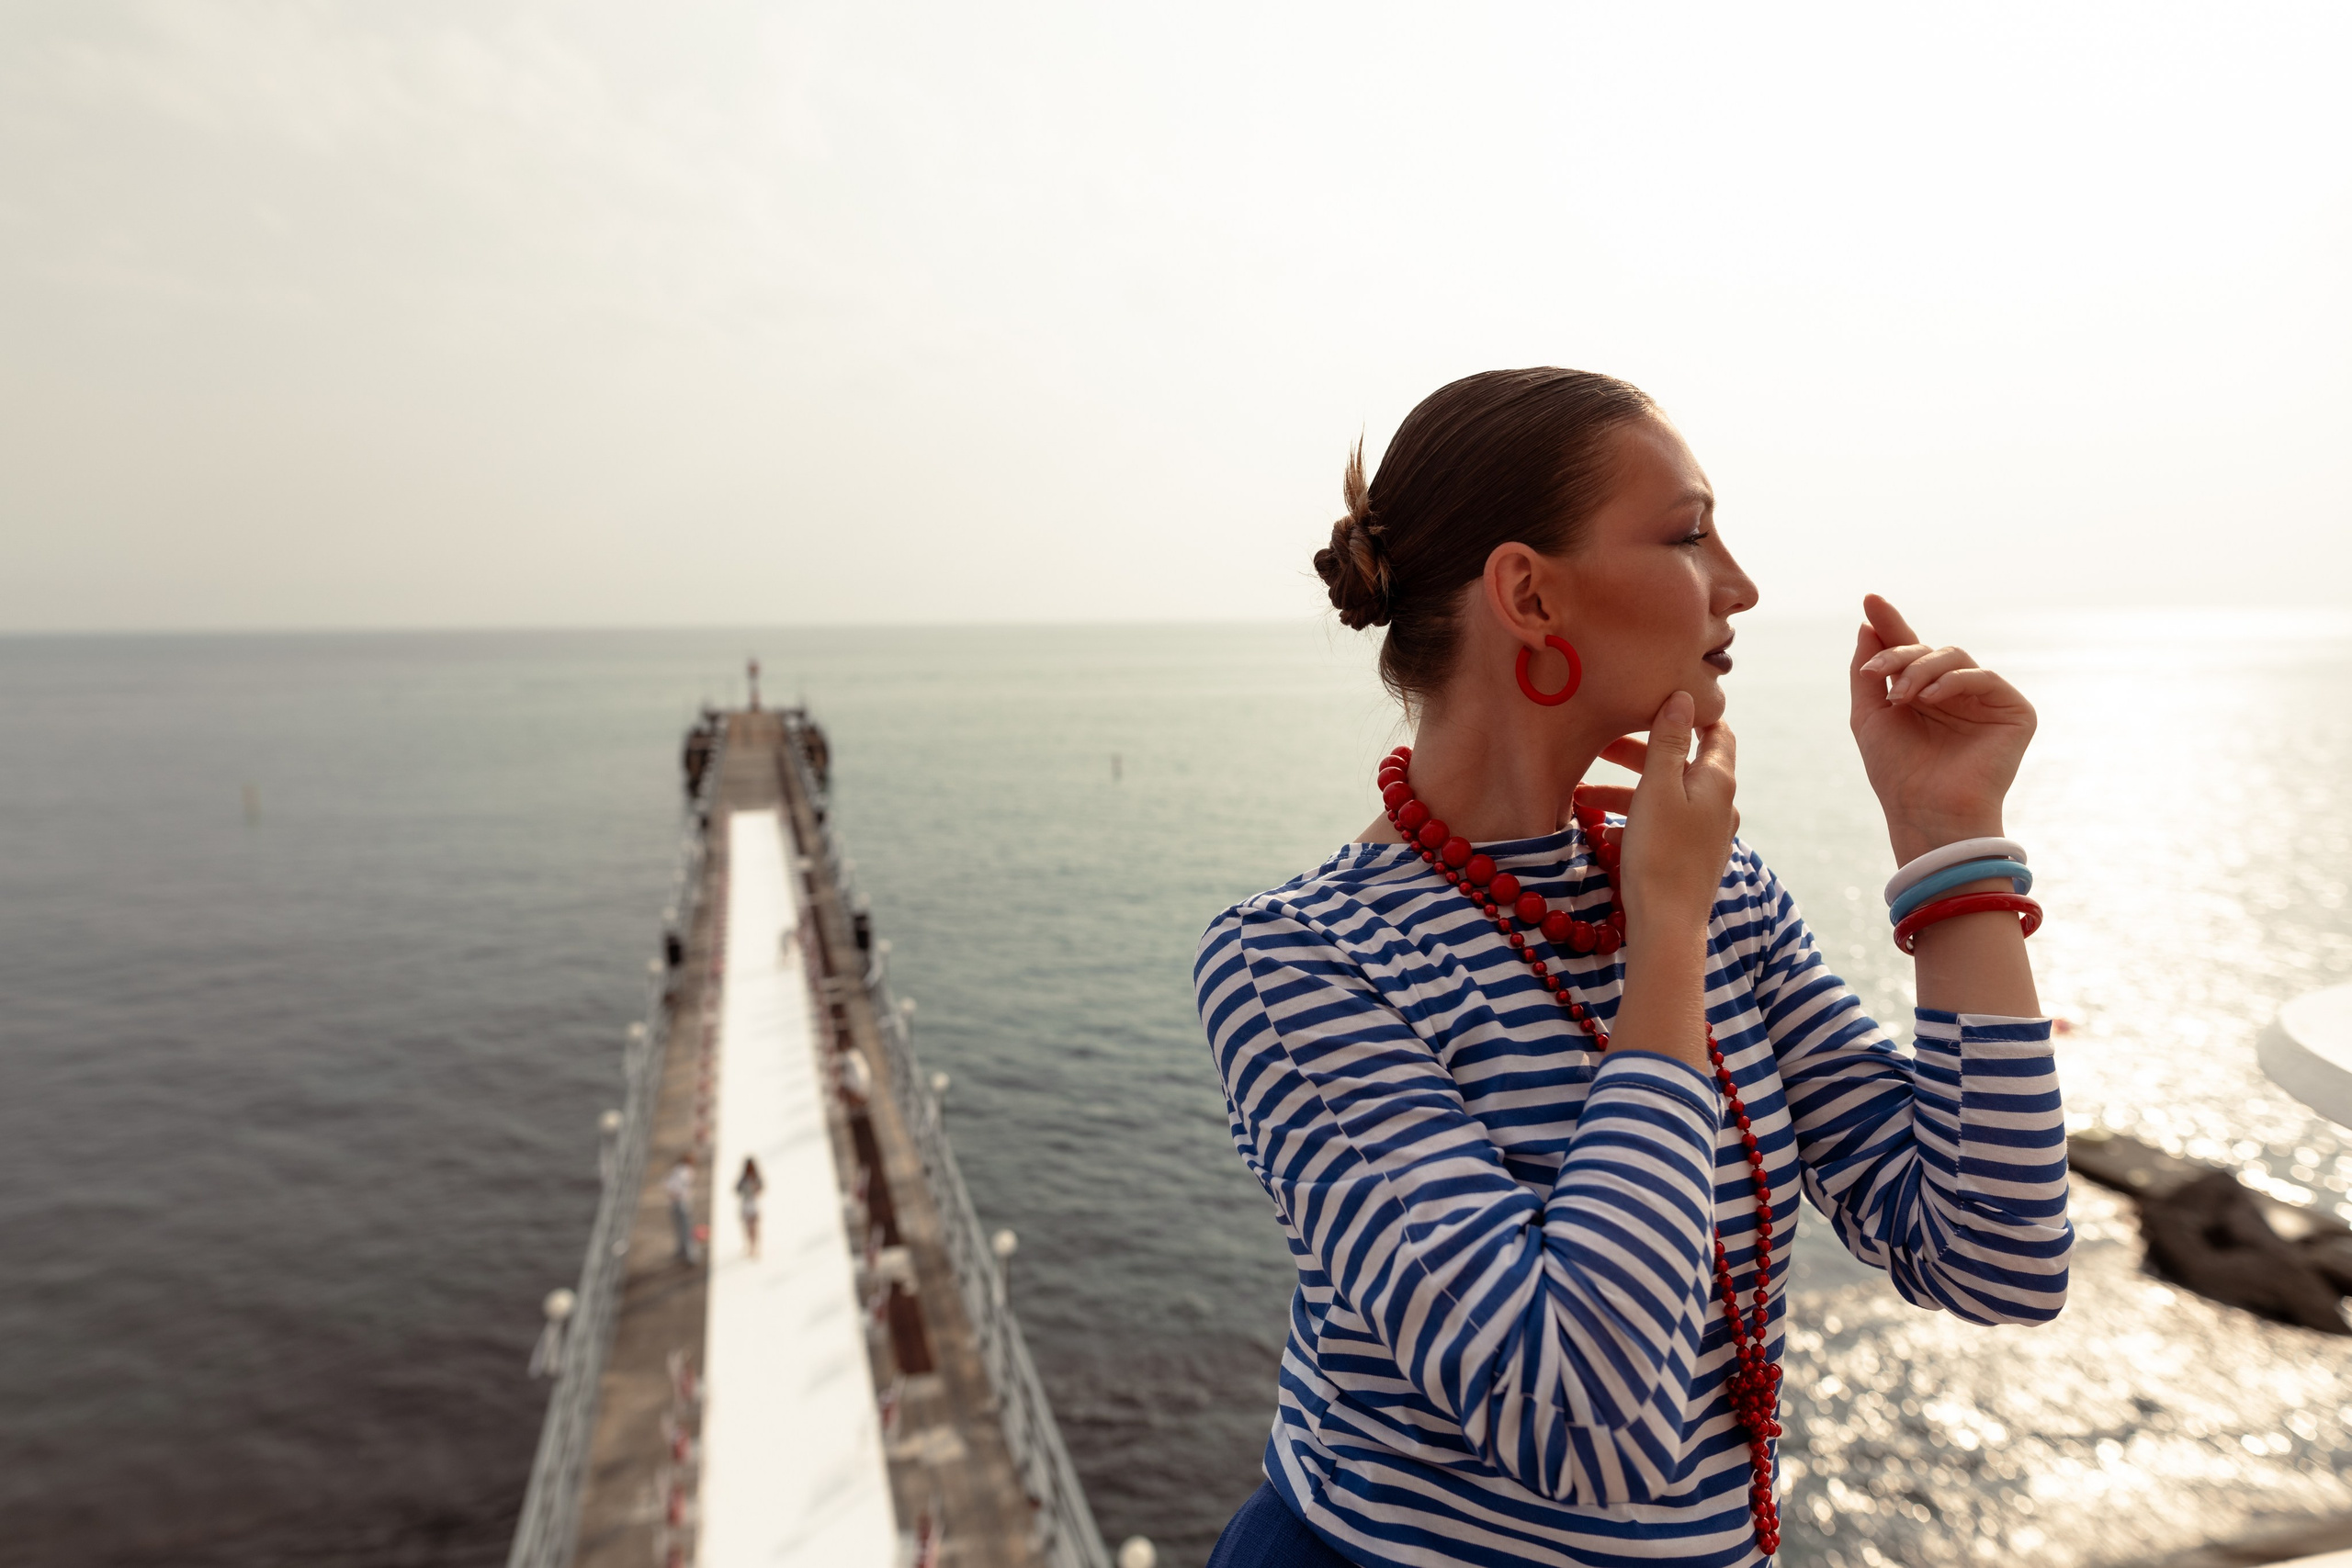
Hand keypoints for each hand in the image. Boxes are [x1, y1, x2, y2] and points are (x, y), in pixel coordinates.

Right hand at [1577, 691, 1737, 943]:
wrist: (1667, 925)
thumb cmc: (1660, 853)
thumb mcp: (1658, 788)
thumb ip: (1670, 742)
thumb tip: (1685, 698)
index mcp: (1717, 780)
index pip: (1716, 731)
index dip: (1689, 714)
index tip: (1652, 705)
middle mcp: (1720, 803)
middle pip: (1683, 763)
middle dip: (1640, 753)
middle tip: (1601, 747)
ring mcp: (1708, 832)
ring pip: (1667, 795)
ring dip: (1628, 789)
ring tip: (1584, 794)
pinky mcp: (1693, 856)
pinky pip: (1664, 822)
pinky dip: (1636, 816)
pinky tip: (1602, 830)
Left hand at [1850, 594, 2035, 863]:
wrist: (1925, 811)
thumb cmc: (1897, 772)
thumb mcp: (1869, 716)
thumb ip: (1868, 671)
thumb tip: (1868, 624)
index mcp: (1923, 696)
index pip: (1908, 651)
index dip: (1890, 623)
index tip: (1868, 598)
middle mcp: (1956, 695)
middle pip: (1929, 650)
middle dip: (1898, 654)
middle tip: (1876, 673)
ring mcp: (1986, 702)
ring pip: (1955, 657)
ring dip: (1921, 669)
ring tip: (1901, 696)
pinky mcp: (2014, 712)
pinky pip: (1985, 676)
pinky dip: (1954, 682)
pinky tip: (1931, 699)